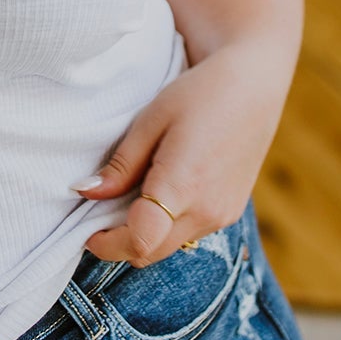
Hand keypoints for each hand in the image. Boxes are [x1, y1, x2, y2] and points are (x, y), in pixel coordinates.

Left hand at [71, 50, 283, 266]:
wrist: (254, 85)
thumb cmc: (199, 94)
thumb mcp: (151, 120)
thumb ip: (121, 164)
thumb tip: (86, 192)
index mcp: (182, 186)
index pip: (138, 241)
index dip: (106, 245)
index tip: (88, 231)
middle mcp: (206, 210)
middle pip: (150, 253)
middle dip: (120, 244)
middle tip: (100, 216)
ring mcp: (222, 214)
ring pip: (169, 246)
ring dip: (145, 235)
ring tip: (132, 196)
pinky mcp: (231, 212)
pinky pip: (189, 233)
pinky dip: (167, 225)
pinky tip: (162, 192)